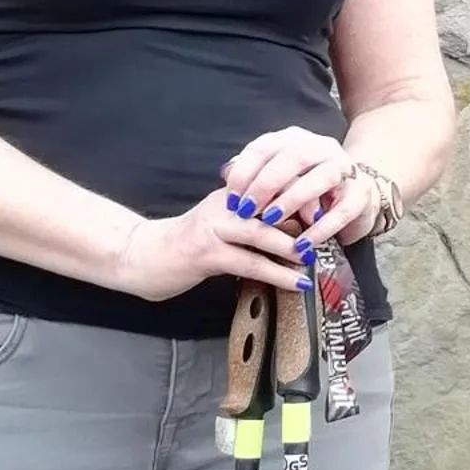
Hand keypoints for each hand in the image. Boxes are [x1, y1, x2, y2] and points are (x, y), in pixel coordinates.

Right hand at [111, 188, 313, 301]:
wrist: (141, 256)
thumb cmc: (185, 244)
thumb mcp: (220, 223)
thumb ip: (249, 219)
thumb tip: (291, 225)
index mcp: (231, 193)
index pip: (273, 187)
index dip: (302, 196)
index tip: (327, 207)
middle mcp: (225, 204)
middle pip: (272, 205)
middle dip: (303, 218)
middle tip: (329, 231)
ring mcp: (214, 227)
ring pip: (262, 234)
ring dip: (293, 247)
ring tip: (315, 259)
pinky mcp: (207, 253)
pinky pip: (249, 262)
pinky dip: (277, 272)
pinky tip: (295, 282)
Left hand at [221, 125, 381, 250]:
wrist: (355, 194)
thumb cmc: (305, 188)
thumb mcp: (278, 178)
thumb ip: (254, 173)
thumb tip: (226, 172)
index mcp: (296, 140)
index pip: (266, 147)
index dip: (245, 172)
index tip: (231, 200)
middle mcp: (322, 148)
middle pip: (294, 156)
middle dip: (267, 184)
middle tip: (247, 210)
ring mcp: (345, 169)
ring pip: (322, 177)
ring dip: (293, 198)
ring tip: (271, 220)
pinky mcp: (360, 195)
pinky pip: (342, 210)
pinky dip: (320, 228)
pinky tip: (302, 245)